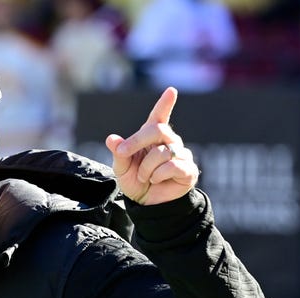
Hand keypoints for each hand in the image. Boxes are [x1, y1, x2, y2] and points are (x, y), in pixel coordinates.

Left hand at [105, 87, 199, 204]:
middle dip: (137, 141)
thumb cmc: (135, 181)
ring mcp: (181, 155)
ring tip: (146, 177)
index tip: (171, 91)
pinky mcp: (188, 170)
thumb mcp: (122, 168)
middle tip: (124, 153)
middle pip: (158, 130)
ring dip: (146, 168)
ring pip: (162, 152)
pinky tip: (156, 181)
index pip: (159, 117)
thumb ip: (119, 152)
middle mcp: (169, 141)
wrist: (147, 204)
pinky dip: (158, 175)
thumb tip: (111, 139)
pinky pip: (172, 166)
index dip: (165, 104)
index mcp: (153, 137)